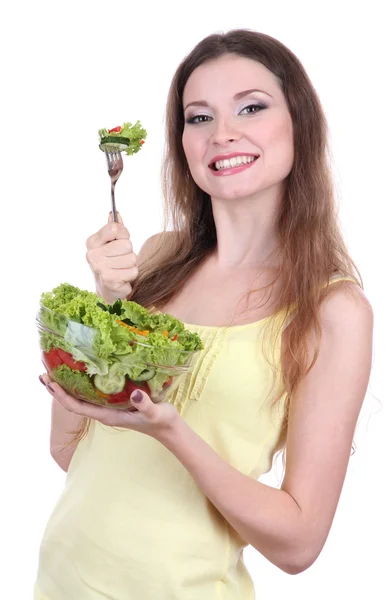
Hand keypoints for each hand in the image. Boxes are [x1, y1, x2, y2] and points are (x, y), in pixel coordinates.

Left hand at [39, 374, 179, 439]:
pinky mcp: (115, 403)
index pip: (78, 407)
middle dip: (57, 389)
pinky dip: (81, 384)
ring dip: (66, 386)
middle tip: (43, 372)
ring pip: (81, 397)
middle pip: (73, 402)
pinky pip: (92, 393)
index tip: (50, 383)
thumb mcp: (156, 412)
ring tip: (53, 371)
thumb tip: (134, 393)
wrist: (169, 429)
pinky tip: (79, 373)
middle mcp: (104, 412)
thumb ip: (145, 404)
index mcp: (108, 416)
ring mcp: (109, 408)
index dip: (62, 396)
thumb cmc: (162, 421)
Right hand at [86, 212, 137, 302]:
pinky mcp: (109, 280)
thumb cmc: (112, 263)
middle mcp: (92, 254)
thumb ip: (115, 228)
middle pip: (126, 245)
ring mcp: (99, 268)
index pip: (115, 228)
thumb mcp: (112, 243)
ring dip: (131, 265)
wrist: (108, 288)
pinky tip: (122, 277)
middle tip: (120, 260)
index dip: (124, 235)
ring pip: (131, 258)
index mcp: (92, 242)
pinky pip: (133, 271)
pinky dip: (131, 275)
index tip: (121, 241)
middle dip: (129, 252)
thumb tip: (115, 213)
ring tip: (122, 269)